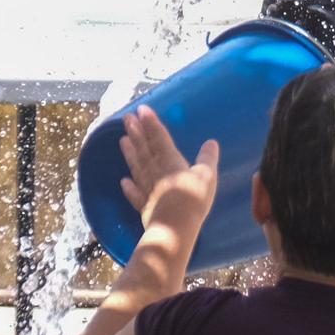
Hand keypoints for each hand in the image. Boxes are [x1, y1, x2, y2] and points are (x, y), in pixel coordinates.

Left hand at [119, 106, 218, 229]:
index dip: (151, 123)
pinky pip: (134, 194)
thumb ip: (208, 158)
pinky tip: (123, 181)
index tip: (142, 110)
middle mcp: (155, 170)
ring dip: (129, 153)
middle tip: (127, 118)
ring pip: (136, 166)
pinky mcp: (144, 205)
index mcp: (170, 160)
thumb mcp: (207, 174)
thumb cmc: (193, 197)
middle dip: (136, 132)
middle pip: (144, 148)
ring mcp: (147, 188)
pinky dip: (129, 187)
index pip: (159, 137)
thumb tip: (212, 142)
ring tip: (122, 141)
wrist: (175, 225)